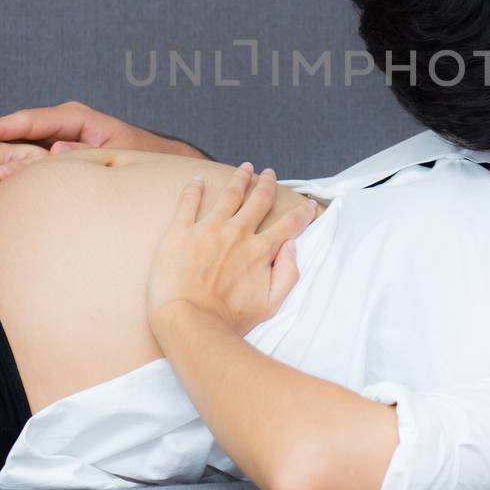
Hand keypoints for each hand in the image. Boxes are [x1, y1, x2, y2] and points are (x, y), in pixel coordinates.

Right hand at [0, 100, 196, 179]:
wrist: (156, 163)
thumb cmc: (140, 158)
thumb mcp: (114, 154)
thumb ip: (85, 152)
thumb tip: (54, 151)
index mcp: (73, 118)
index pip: (26, 121)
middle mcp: (57, 124)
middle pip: (8, 131)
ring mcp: (51, 138)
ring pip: (7, 145)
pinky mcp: (49, 154)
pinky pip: (15, 157)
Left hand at [146, 163, 315, 335]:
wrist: (189, 322)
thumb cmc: (229, 320)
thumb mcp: (271, 304)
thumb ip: (287, 274)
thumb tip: (291, 247)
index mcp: (260, 251)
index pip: (287, 225)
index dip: (301, 213)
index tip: (308, 203)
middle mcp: (238, 234)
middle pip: (257, 201)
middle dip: (267, 185)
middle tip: (269, 173)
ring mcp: (209, 229)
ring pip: (229, 195)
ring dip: (239, 179)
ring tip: (245, 168)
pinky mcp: (181, 232)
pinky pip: (188, 203)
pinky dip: (194, 189)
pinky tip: (197, 179)